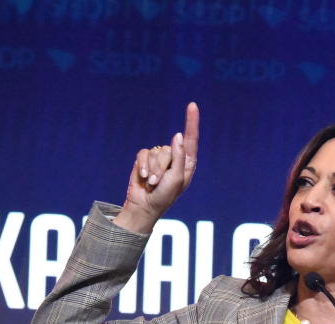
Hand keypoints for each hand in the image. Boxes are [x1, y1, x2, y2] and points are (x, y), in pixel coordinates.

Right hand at [115, 102, 199, 233]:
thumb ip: (179, 157)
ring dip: (152, 170)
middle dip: (162, 167)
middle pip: (169, 149)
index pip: (191, 139)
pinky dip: (142, 166)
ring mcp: (159, 158)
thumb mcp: (176, 178)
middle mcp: (174, 157)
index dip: (191, 122)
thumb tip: (179, 135)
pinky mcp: (145, 159)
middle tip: (159, 183)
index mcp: (187, 163)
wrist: (144, 206)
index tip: (192, 105)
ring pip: (156, 151)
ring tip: (152, 183)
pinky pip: (143, 154)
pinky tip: (142, 178)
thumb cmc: (164, 196)